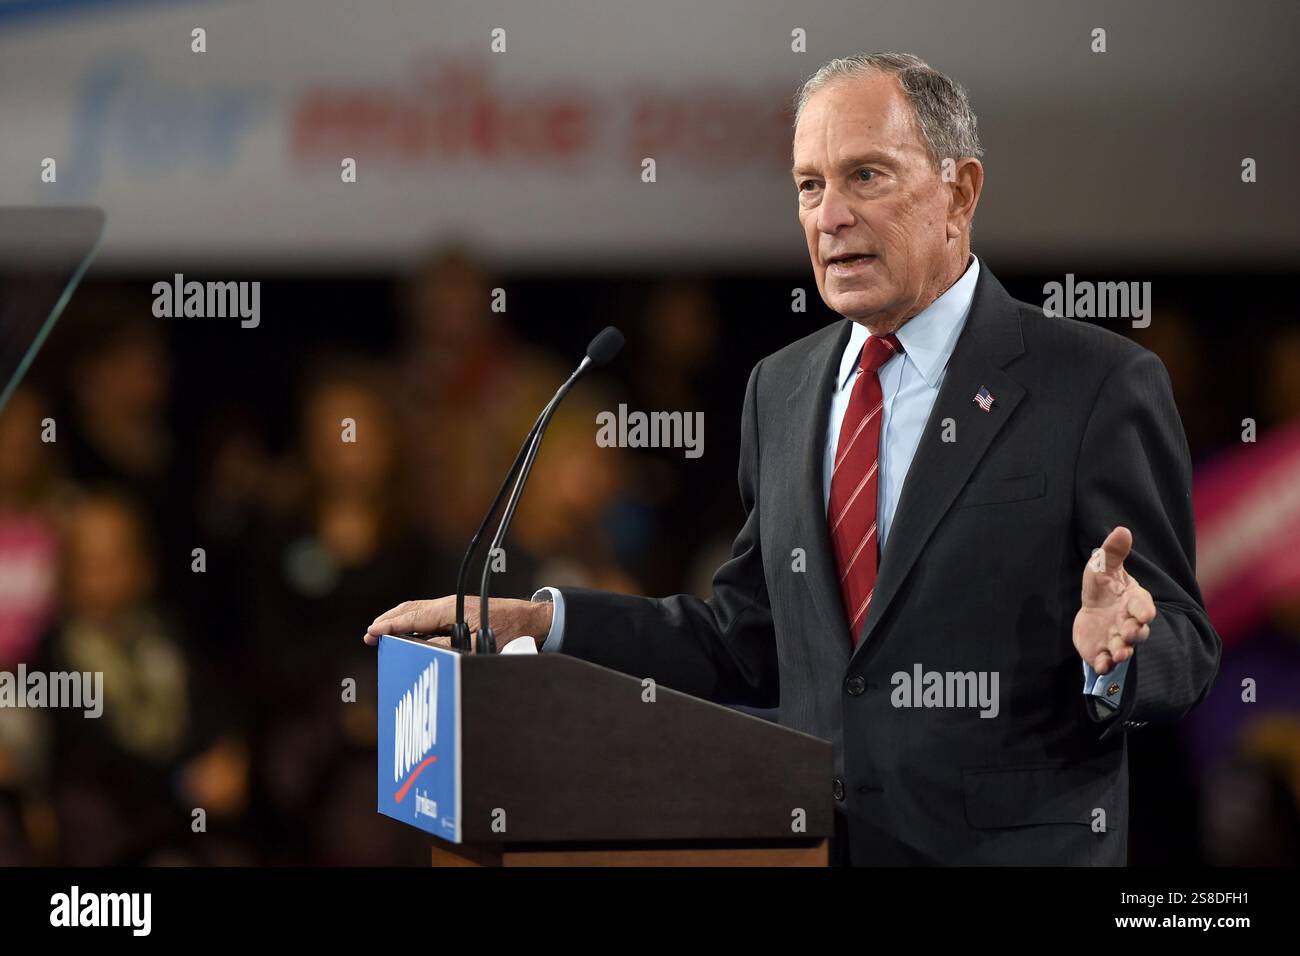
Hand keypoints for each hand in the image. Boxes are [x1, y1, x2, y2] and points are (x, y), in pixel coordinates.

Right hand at [362, 595, 552, 652]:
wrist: (531, 620)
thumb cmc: (509, 630)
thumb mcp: (479, 642)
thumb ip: (450, 645)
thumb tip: (424, 648)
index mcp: (450, 609)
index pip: (412, 618)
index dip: (390, 626)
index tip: (371, 632)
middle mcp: (448, 606)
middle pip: (410, 610)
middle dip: (389, 621)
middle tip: (369, 634)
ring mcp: (453, 608)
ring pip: (418, 611)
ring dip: (399, 620)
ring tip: (381, 631)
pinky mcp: (458, 613)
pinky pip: (427, 616)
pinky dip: (412, 621)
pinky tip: (408, 630)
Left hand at [1073, 526, 1155, 674]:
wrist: (1093, 610)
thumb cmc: (1103, 586)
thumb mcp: (1103, 566)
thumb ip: (1113, 552)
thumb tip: (1122, 530)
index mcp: (1134, 602)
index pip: (1144, 607)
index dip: (1144, 611)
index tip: (1144, 615)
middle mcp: (1129, 623)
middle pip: (1138, 631)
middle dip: (1136, 633)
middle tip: (1130, 634)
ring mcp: (1117, 640)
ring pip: (1124, 649)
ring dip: (1123, 652)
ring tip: (1120, 654)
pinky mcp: (1102, 652)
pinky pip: (1105, 662)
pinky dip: (1104, 665)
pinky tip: (1100, 666)